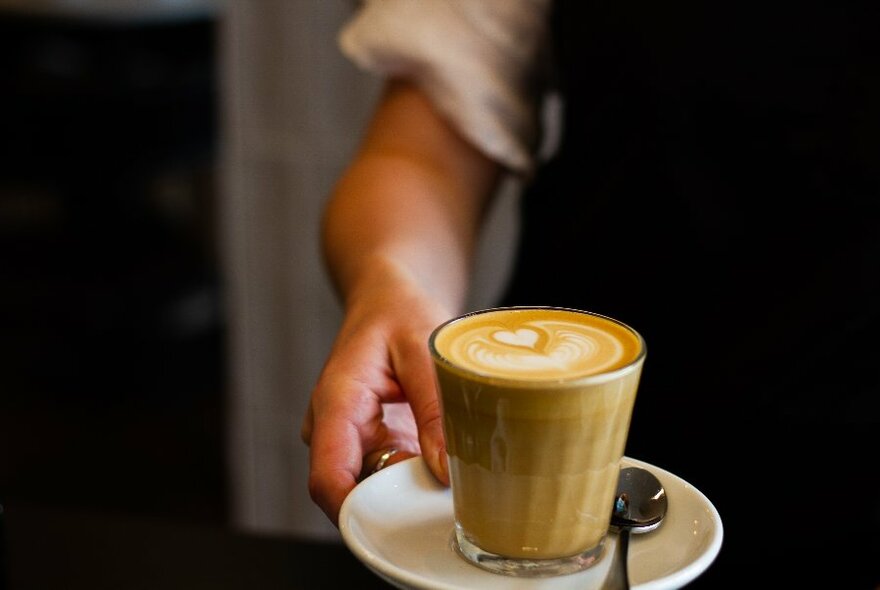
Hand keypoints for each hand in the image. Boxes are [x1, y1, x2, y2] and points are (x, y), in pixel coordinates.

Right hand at [301, 279, 451, 525]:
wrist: (388, 300)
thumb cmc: (401, 314)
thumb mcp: (426, 350)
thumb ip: (434, 408)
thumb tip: (443, 471)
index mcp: (337, 401)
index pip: (328, 478)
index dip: (355, 512)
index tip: (399, 525)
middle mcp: (334, 428)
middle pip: (350, 491)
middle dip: (394, 505)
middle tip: (445, 499)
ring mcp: (350, 439)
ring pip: (372, 486)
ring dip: (408, 490)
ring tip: (452, 475)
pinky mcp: (371, 443)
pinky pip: (388, 473)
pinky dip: (415, 475)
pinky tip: (444, 464)